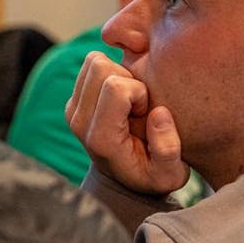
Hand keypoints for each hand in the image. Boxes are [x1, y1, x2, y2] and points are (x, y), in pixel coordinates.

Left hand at [66, 51, 188, 194]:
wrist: (125, 181)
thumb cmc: (152, 175)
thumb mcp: (171, 175)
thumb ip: (168, 149)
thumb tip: (158, 113)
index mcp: (102, 139)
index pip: (115, 87)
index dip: (139, 91)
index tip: (146, 112)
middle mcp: (80, 123)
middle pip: (99, 66)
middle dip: (127, 77)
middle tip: (138, 103)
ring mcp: (73, 111)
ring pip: (93, 61)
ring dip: (118, 73)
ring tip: (131, 100)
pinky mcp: (74, 101)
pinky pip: (91, 66)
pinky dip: (111, 72)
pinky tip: (122, 95)